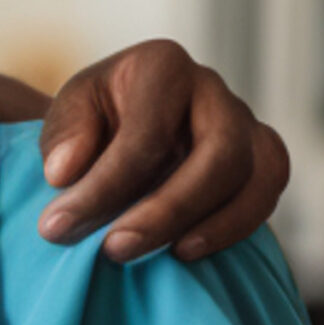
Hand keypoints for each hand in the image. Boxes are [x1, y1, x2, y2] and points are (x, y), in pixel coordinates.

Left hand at [35, 40, 287, 260]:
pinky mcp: (259, 157)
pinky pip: (266, 192)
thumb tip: (64, 171)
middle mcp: (212, 90)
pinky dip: (235, 226)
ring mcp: (244, 122)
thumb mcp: (67, 115)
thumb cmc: (92, 120)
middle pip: (218, 153)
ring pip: (256, 174)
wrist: (116, 123)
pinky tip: (187, 250)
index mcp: (162, 66)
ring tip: (162, 257)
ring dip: (211, 224)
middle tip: (115, 250)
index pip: (145, 135)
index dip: (103, 187)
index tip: (58, 227)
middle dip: (167, 211)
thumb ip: (64, 137)